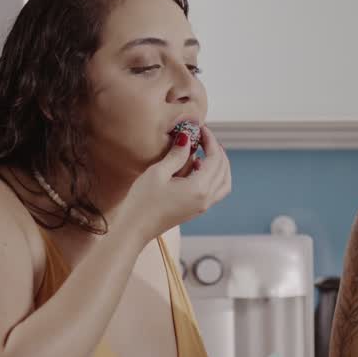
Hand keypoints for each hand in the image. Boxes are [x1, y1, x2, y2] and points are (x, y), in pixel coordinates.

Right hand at [119, 125, 232, 240]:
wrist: (134, 228)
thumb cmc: (142, 201)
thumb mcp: (158, 172)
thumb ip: (177, 155)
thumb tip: (188, 138)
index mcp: (199, 188)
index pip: (215, 158)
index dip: (210, 140)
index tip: (201, 128)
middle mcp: (206, 199)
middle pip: (223, 169)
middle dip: (217, 150)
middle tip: (205, 137)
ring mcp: (202, 207)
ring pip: (224, 182)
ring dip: (220, 165)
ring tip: (206, 151)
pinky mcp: (196, 210)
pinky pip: (215, 191)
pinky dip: (214, 176)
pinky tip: (196, 167)